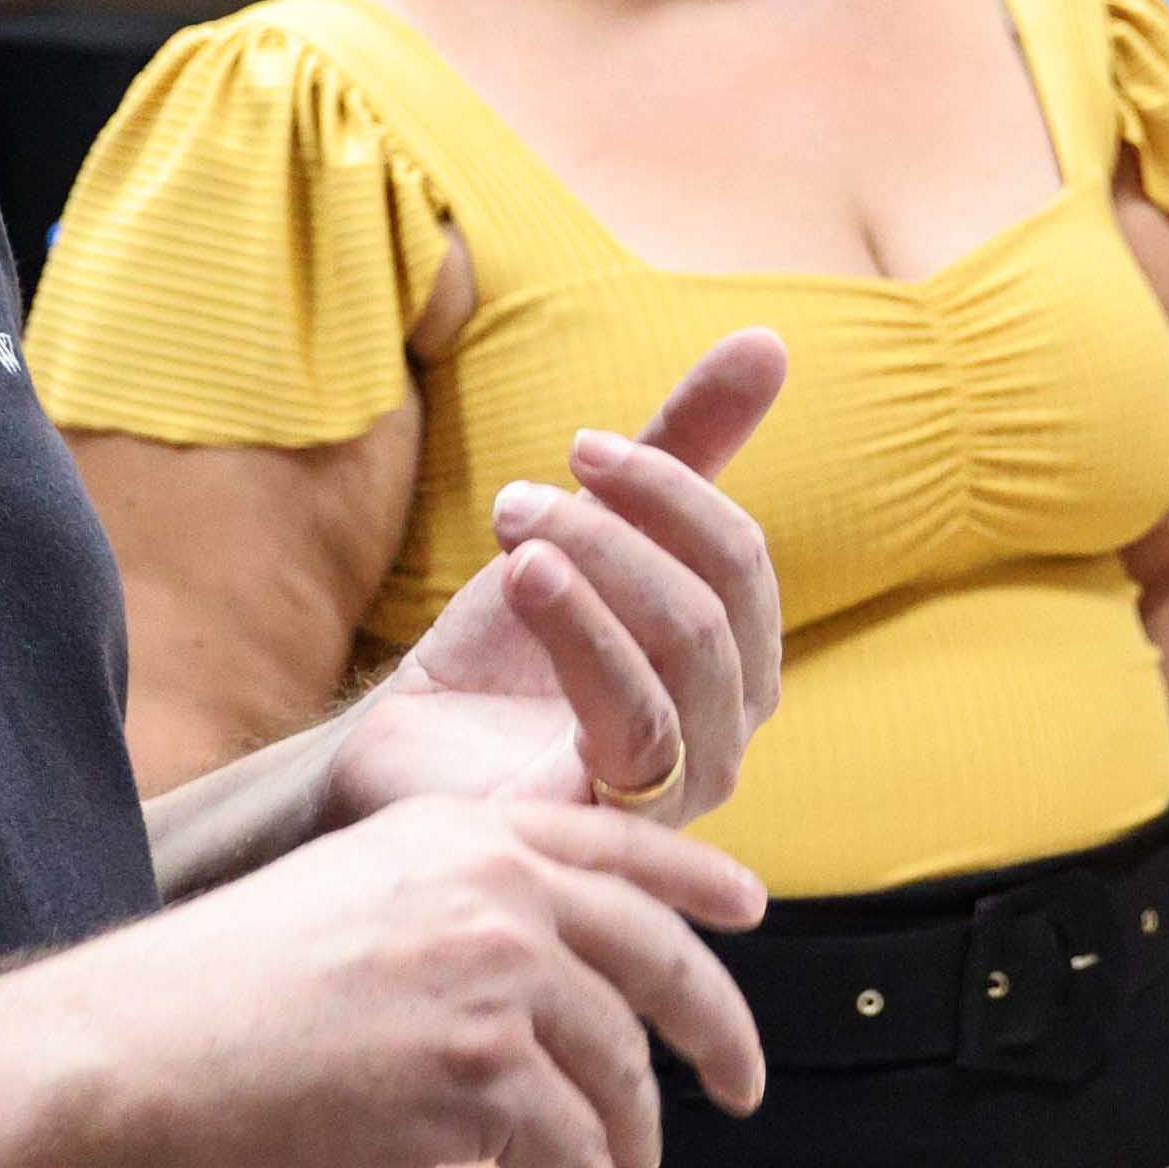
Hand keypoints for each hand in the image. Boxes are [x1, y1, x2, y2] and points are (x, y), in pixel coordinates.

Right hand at [75, 794, 769, 1167]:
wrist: (136, 1057)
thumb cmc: (215, 999)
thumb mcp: (352, 896)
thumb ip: (453, 908)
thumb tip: (543, 965)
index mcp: (463, 833)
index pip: (621, 845)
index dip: (698, 883)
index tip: (751, 911)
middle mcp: (497, 890)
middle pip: (660, 963)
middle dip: (719, 1034)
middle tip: (743, 1088)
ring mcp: (495, 979)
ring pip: (622, 1081)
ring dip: (633, 1159)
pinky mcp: (479, 1078)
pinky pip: (579, 1162)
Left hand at [331, 331, 789, 835]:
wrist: (401, 753)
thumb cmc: (503, 655)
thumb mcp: (587, 535)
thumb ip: (679, 452)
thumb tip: (768, 341)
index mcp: (731, 668)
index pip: (742, 561)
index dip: (672, 487)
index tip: (582, 445)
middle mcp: (723, 737)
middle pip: (718, 603)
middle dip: (623, 524)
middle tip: (523, 495)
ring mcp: (677, 791)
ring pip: (685, 650)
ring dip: (597, 564)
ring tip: (513, 530)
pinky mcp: (615, 826)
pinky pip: (635, 719)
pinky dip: (585, 631)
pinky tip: (526, 578)